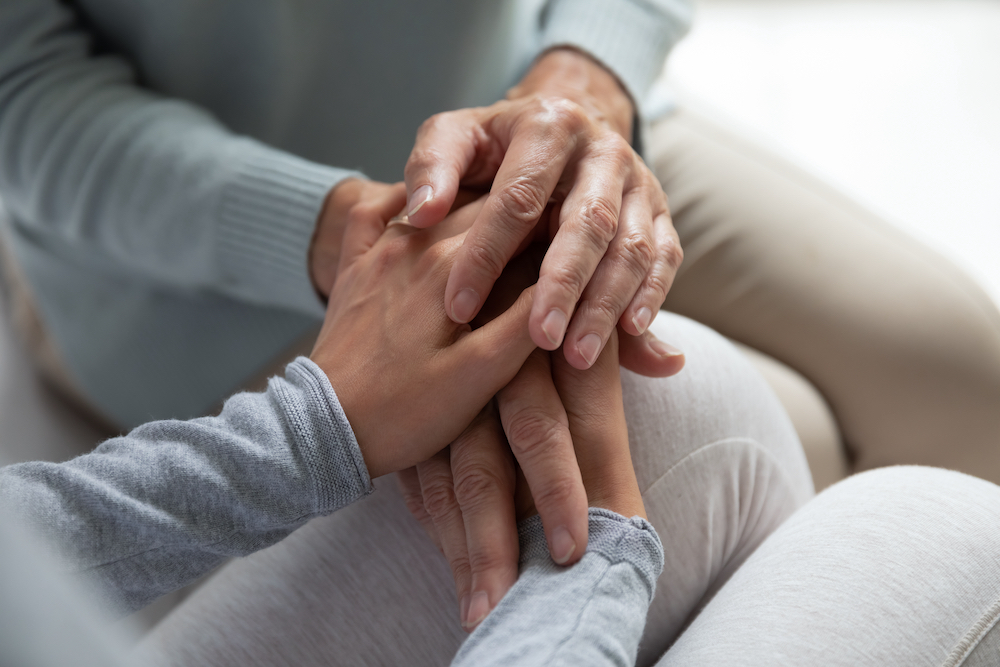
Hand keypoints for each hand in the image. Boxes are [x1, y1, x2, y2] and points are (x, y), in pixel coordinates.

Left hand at [310, 196, 536, 477]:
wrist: (323, 430)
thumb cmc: (406, 411)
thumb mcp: (480, 375)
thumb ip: (525, 320)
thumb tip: (564, 276)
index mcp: (449, 264)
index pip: (519, 220)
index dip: (556, 221)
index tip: (578, 226)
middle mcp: (413, 242)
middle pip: (481, 202)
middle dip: (521, 206)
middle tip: (554, 212)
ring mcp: (378, 252)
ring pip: (436, 202)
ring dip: (474, 199)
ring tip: (507, 207)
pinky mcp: (353, 269)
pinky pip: (374, 212)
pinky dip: (403, 198)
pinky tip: (424, 202)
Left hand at [403, 48, 682, 370]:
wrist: (559, 131)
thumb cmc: (494, 148)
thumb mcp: (455, 139)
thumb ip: (432, 168)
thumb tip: (422, 211)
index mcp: (548, 125)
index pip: (518, 197)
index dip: (487, 253)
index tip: (458, 307)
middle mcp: (603, 151)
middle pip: (587, 222)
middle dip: (563, 284)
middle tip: (540, 338)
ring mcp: (639, 182)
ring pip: (632, 246)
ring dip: (607, 303)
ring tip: (578, 355)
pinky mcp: (660, 213)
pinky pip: (666, 257)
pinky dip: (652, 295)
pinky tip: (629, 333)